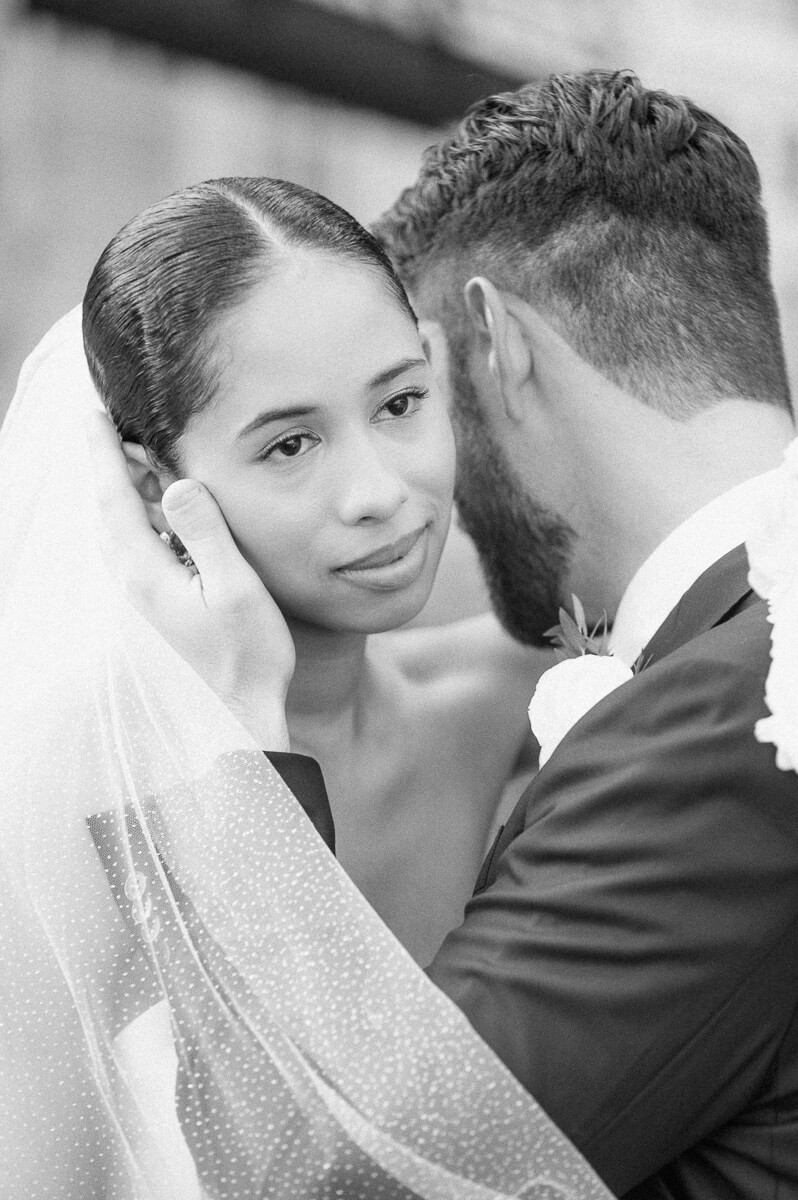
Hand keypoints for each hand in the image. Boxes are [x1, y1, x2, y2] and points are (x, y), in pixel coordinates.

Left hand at [86, 412, 294, 747]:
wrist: (245, 706)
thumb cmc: (248, 652)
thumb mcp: (234, 587)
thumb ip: (205, 532)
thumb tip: (177, 483)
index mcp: (146, 572)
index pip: (114, 499)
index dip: (104, 453)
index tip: (94, 414)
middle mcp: (135, 580)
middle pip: (110, 508)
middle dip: (111, 463)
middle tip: (120, 423)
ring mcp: (145, 593)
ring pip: (123, 526)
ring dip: (127, 488)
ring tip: (140, 454)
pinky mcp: (159, 601)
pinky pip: (140, 544)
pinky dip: (144, 514)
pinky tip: (164, 506)